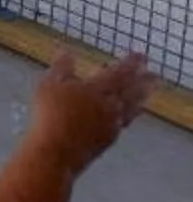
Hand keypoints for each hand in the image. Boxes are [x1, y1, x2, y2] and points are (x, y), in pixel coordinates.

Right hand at [26, 50, 151, 170]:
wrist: (58, 150)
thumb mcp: (49, 84)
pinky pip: (125, 122)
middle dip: (142, 81)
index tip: (141, 56)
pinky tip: (128, 114)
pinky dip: (131, 114)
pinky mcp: (109, 139)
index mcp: (97, 88)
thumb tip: (67, 51)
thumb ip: (61, 68)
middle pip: (131, 91)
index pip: (118, 72)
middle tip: (153, 74)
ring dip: (141, 98)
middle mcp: (110, 105)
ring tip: (148, 92)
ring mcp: (112, 124)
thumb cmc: (51, 113)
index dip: (130, 63)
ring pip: (131, 108)